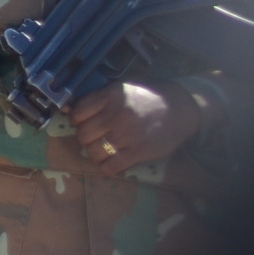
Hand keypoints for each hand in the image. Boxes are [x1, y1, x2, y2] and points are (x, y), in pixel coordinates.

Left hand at [69, 80, 202, 172]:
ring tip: (103, 150)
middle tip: (95, 138)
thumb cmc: (151, 95)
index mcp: (111, 95)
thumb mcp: (124, 87)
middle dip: (86, 138)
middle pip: (83, 134)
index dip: (77, 120)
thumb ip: (100, 97)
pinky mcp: (139, 152)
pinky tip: (113, 162)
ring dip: (95, 154)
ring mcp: (128, 135)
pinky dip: (107, 167)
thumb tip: (69, 108)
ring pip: (93, 152)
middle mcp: (117, 115)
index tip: (84, 123)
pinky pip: (111, 167)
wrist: (184, 107)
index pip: (78, 113)